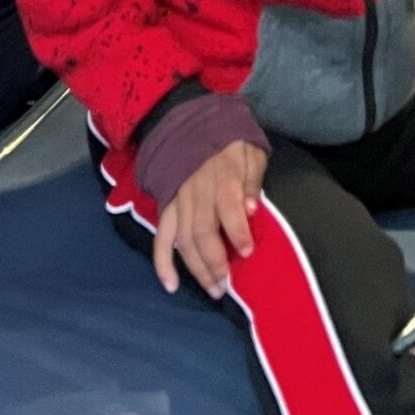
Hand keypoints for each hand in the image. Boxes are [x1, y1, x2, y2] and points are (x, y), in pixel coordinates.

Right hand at [153, 139, 266, 298]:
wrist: (190, 124)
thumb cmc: (229, 143)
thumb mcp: (250, 151)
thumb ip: (253, 179)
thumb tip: (251, 208)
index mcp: (223, 177)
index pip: (229, 207)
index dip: (238, 232)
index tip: (247, 253)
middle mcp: (198, 193)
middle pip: (203, 232)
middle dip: (215, 263)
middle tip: (228, 286)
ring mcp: (179, 202)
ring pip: (183, 241)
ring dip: (196, 269)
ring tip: (213, 291)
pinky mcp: (166, 207)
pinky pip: (161, 238)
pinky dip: (162, 263)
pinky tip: (171, 285)